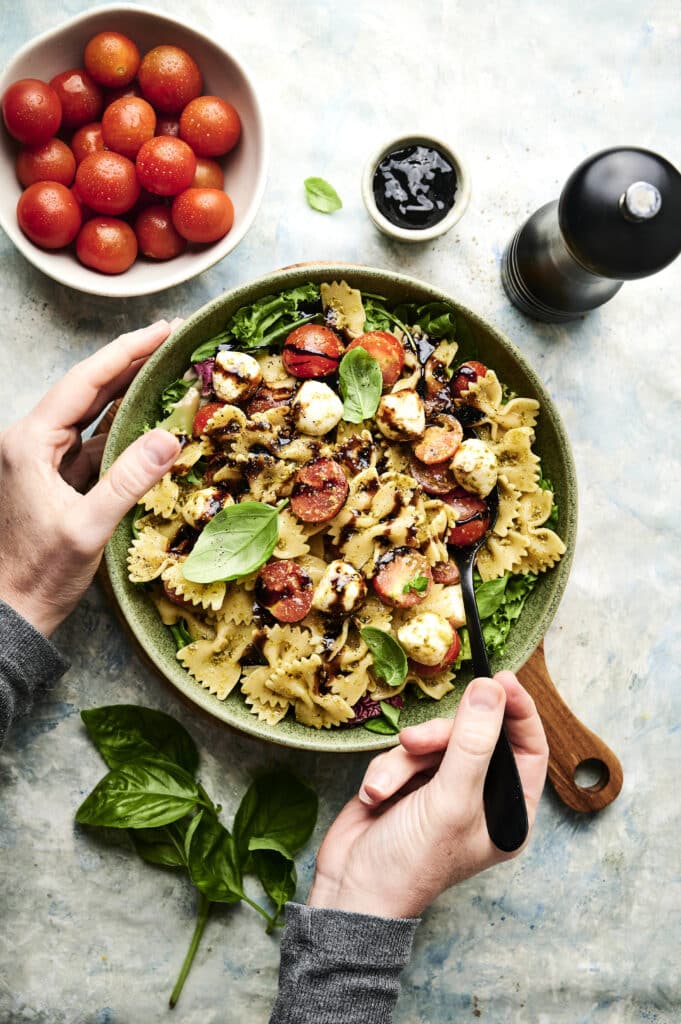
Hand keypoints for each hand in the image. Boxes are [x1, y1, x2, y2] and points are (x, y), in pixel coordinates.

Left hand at [0, 321, 182, 636]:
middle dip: (130, 364)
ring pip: (90, 416)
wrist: (8, 613)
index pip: (85, 383)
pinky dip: (121, 432)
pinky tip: (149, 424)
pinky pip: (91, 446)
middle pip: (87, 391)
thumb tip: (170, 437)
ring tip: (167, 373)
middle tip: (172, 341)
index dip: (126, 352)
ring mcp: (40, 461)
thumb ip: (128, 481)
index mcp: (29, 442)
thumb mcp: (87, 529)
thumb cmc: (37, 575)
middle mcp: (30, 442)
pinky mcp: (52, 481)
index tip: (163, 331)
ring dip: (127, 395)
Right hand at [308, 672, 548, 918]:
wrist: (351, 891)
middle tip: (417, 743)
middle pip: (475, 737)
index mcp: (508, 812)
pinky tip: (375, 795)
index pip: (528, 749)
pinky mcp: (409, 784)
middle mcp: (481, 799)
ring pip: (434, 743)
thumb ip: (474, 742)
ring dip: (405, 761)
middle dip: (441, 738)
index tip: (500, 679)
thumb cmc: (411, 863)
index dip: (517, 712)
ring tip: (385, 787)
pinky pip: (406, 754)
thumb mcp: (450, 800)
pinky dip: (388, 770)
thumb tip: (492, 688)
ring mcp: (443, 791)